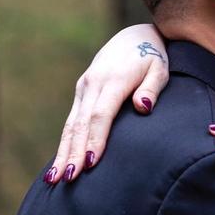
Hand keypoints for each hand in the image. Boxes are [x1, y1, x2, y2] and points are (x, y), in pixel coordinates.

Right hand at [46, 24, 169, 183]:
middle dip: (73, 152)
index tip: (90, 162)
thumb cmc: (153, 57)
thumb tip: (143, 108)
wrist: (136, 36)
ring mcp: (84, 88)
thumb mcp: (160, 69)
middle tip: (68, 178)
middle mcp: (92, 84)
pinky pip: (71, 121)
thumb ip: (151, 88)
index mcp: (112, 80)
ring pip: (71, 124)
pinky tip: (59, 162)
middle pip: (80, 124)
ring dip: (62, 151)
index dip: (95, 139)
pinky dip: (65, 142)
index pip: (100, 115)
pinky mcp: (81, 92)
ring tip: (54, 178)